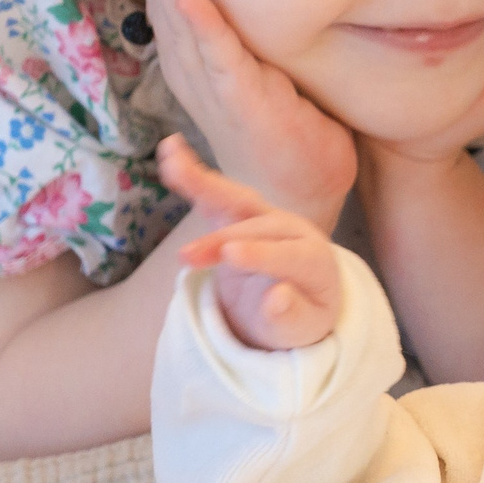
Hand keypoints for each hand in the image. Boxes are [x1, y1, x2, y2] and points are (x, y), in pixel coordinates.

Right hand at [136, 0, 355, 229]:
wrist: (294, 197)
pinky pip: (218, 56)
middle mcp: (196, 69)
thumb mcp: (268, 70)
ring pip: (184, 17)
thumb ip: (257, 33)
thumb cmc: (286, 132)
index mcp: (199, 58)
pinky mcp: (241, 102)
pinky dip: (204, 25)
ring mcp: (214, 86)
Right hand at [158, 136, 343, 350]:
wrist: (300, 301)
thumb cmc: (301, 318)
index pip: (289, 256)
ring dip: (204, 184)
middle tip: (186, 257)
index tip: (231, 255)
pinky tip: (169, 153)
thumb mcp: (301, 329)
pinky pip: (216, 197)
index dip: (261, 255)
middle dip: (221, 239)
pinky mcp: (240, 218)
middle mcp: (293, 231)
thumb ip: (290, 316)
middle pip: (258, 229)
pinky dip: (193, 178)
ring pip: (236, 200)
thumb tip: (277, 297)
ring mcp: (266, 219)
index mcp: (315, 259)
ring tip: (171, 167)